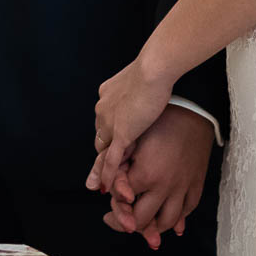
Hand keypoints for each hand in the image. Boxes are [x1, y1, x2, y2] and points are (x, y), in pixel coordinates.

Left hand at [87, 55, 176, 194]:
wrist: (153, 68)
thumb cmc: (154, 68)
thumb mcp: (140, 77)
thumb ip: (136, 87)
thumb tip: (142, 89)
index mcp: (106, 94)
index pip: (105, 120)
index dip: (111, 133)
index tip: (116, 142)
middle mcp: (103, 109)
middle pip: (102, 137)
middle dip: (105, 153)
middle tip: (107, 168)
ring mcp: (110, 122)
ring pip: (103, 150)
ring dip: (104, 168)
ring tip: (103, 185)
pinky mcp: (121, 133)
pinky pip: (110, 159)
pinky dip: (107, 174)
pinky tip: (106, 187)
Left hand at [101, 104, 212, 248]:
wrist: (193, 110)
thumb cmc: (159, 120)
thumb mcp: (131, 140)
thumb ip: (111, 165)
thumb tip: (97, 187)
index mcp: (145, 174)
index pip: (123, 203)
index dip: (114, 208)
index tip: (108, 214)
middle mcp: (164, 186)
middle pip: (142, 220)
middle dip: (128, 224)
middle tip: (123, 224)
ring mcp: (182, 188)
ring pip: (166, 222)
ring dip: (153, 229)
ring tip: (145, 227)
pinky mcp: (196, 185)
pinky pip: (186, 211)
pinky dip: (178, 221)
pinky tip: (172, 224)